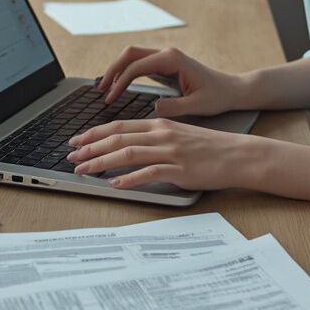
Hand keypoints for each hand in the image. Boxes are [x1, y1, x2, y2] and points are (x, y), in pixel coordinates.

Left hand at [66, 118, 257, 189]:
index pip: (119, 126)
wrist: (238, 155)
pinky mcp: (180, 169)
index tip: (77, 141)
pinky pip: (148, 173)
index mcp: (159, 124)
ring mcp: (170, 151)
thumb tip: (129, 146)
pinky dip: (128, 178)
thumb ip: (154, 138)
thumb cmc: (209, 148)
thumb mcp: (178, 135)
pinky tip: (114, 184)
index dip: (94, 133)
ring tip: (84, 170)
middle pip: (117, 137)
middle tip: (71, 156)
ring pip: (127, 153)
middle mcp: (161, 134)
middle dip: (90, 147)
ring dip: (101, 162)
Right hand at [96, 46, 243, 116]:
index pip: (136, 66)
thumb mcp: (199, 105)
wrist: (231, 89)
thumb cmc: (217, 97)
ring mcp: (165, 57)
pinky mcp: (165, 65)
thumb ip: (176, 107)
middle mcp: (167, 54)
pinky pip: (139, 64)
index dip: (120, 82)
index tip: (110, 98)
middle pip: (129, 53)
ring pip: (132, 56)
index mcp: (173, 59)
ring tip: (105, 90)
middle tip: (100, 90)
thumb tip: (155, 107)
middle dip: (112, 70)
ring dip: (117, 70)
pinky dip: (126, 73)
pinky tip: (118, 87)